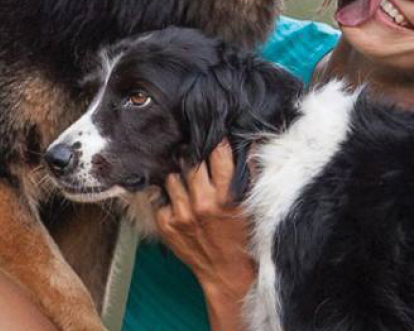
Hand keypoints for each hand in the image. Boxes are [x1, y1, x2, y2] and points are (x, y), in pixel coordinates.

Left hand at [155, 140, 255, 330]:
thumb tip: (248, 142)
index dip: (216, 142)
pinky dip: (169, 197)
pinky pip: (161, 197)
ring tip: (189, 181)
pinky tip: (180, 201)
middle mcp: (202, 203)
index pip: (217, 153)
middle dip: (195, 157)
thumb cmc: (244, 237)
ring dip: (180, 176)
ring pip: (173, 177)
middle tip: (198, 157)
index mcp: (227, 196)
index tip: (215, 139)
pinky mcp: (166, 225)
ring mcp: (181, 214)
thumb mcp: (252, 205)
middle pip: (191, 162)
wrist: (227, 274)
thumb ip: (250, 172)